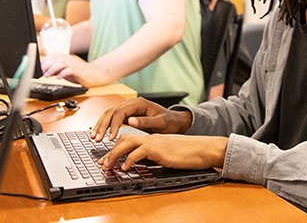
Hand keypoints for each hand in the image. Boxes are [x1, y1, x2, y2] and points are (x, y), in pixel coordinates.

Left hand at [40, 53, 109, 86]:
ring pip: (61, 63)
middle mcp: (69, 59)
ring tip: (47, 75)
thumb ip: (56, 70)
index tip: (39, 69)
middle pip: (55, 58)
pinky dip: (63, 73)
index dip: (44, 62)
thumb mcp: (65, 71)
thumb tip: (44, 71)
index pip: (52, 56)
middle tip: (41, 73)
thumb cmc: (80, 73)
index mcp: (65, 58)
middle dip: (47, 65)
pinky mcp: (79, 71)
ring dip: (53, 69)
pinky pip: (70, 70)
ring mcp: (75, 64)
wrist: (96, 74)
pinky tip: (59, 77)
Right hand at [91, 97, 191, 141]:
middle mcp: (131, 104)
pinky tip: (100, 134)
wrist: (174, 121)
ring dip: (101, 125)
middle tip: (96, 138)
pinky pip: (113, 118)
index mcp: (139, 103)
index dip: (114, 125)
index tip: (110, 138)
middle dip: (102, 125)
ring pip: (109, 114)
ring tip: (94, 137)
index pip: (120, 112)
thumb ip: (146, 122)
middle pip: (111, 112)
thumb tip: (130, 121)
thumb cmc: (170, 121)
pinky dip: (105, 126)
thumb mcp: (160, 123)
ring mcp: (128, 108)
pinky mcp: (127, 114)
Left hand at [98, 133, 227, 171]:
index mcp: (153, 138)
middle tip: (102, 164)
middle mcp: (152, 138)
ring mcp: (155, 142)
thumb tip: (143, 164)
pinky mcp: (159, 149)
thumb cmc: (190, 153)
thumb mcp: (168, 155)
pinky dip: (129, 160)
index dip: (116, 148)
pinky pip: (139, 152)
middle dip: (110, 151)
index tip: (108, 159)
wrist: (203, 149)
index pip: (130, 138)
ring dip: (115, 154)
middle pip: (124, 138)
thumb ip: (155, 156)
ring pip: (127, 142)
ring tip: (108, 166)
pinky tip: (126, 168)